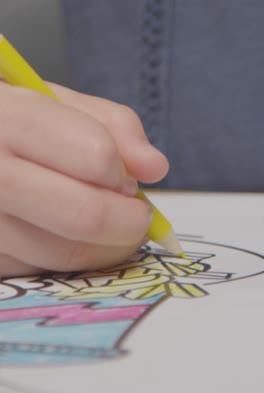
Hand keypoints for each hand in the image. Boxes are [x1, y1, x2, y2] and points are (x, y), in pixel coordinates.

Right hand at [0, 82, 167, 276]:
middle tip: (137, 218)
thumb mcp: (59, 103)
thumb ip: (114, 125)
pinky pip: (41, 270)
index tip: (128, 181)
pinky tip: (61, 234)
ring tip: (103, 224)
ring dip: (103, 247)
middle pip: (84, 216)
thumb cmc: (15, 124)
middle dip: (128, 224)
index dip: (122, 174)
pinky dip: (66, 257)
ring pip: (64, 254)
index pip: (94, 156)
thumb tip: (156, 168)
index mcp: (8, 119)